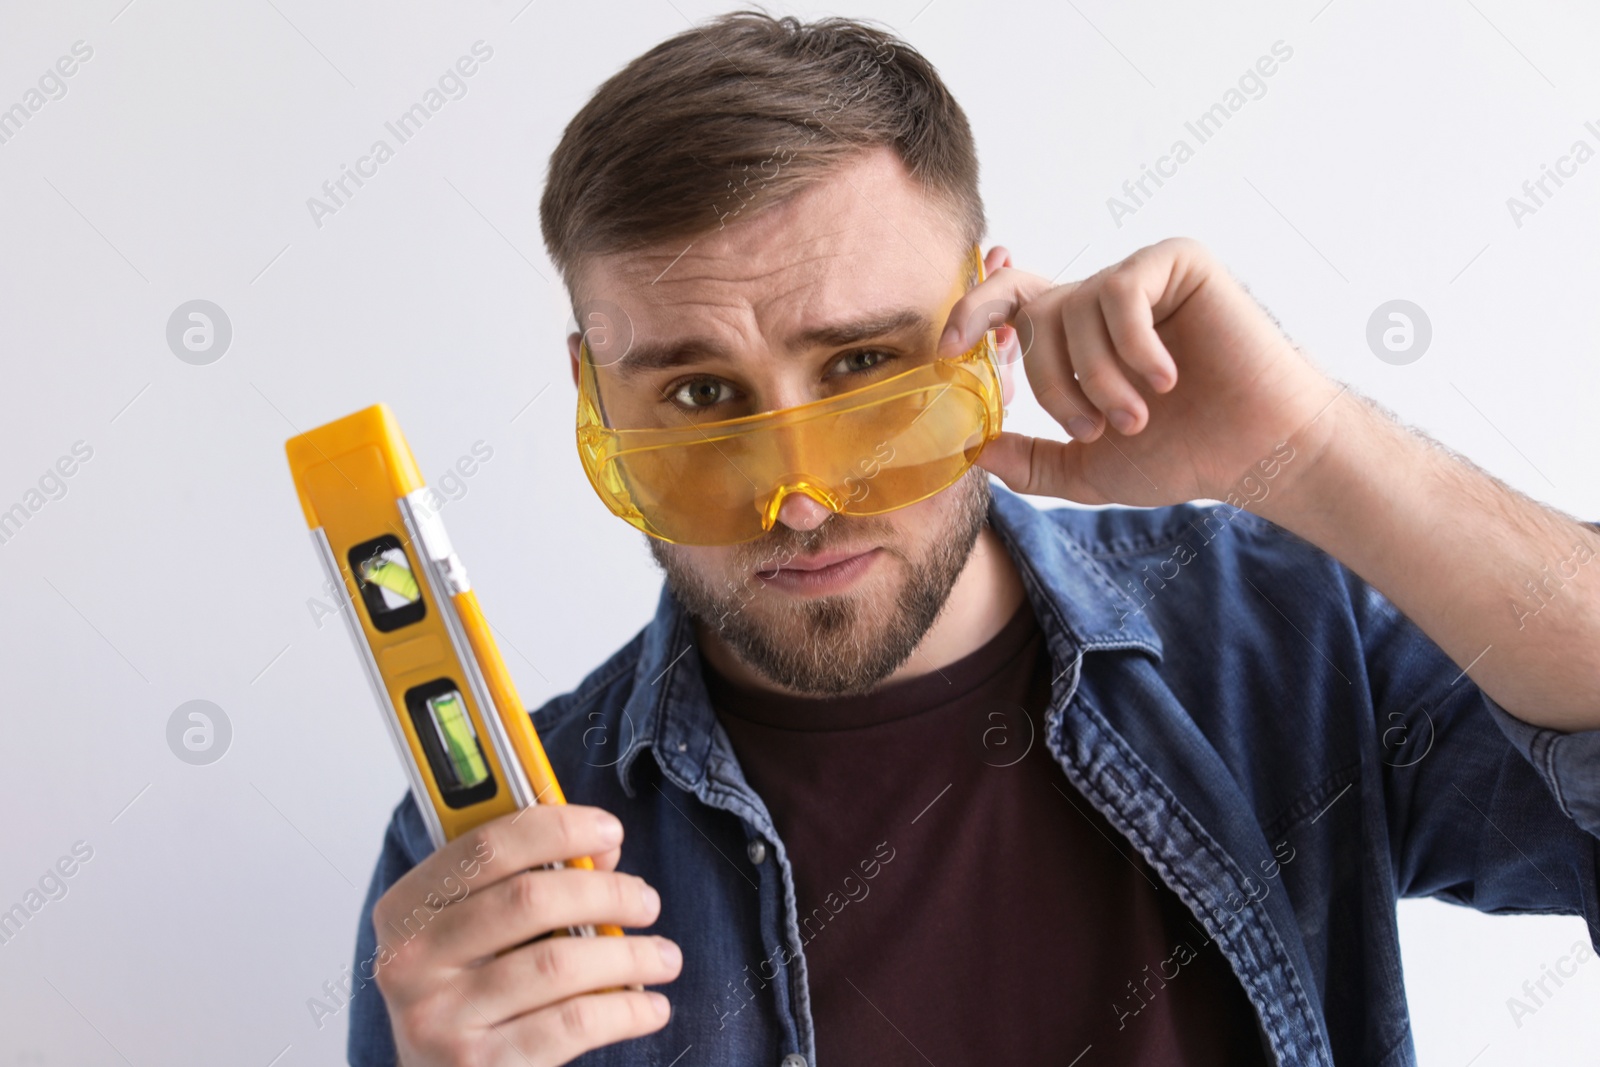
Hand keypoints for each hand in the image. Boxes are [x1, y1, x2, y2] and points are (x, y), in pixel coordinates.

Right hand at [372, 805, 679, 1066]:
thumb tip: (602, 852)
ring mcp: (438, 1018)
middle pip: (528, 899)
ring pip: (557, 963)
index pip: (486, 847)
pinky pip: (571, 1023)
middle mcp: (409, 962)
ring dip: (629, 954)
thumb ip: (525, 883)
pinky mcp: (477, 1066)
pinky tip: (651, 1006)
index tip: (610, 830)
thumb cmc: (469, 996)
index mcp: (406, 910)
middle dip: (606, 893)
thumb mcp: (475, 935)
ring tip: (664, 956)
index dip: (557, 828)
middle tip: (646, 902)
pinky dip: (626, 1010)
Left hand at [939, 237, 1344, 507]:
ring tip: (1141, 414)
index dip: (971, 312)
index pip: (1007, 302)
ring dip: (1100, 378)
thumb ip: (1028, 460)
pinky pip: (1120, 292)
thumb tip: (970, 447)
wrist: (1254, 451)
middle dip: (1051, 382)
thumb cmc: (1181, 454)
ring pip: (1075, 309)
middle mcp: (1101, 300)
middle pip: (1033, 314)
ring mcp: (1139, 276)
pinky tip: (1166, 378)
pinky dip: (1134, 346)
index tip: (946, 348)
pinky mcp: (1177, 261)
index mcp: (1077, 337)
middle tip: (1094, 428)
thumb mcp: (1086, 470)